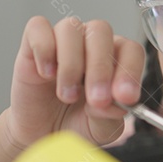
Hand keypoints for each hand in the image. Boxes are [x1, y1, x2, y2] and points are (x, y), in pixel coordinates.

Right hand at [4, 16, 145, 149]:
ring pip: (70, 28)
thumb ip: (110, 115)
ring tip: (67, 95)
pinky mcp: (32, 44)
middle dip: (100, 68)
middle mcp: (90, 43)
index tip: (125, 97)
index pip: (130, 49)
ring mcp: (62, 41)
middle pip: (100, 31)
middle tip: (96, 99)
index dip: (130, 70)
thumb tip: (116, 103)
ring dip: (71, 64)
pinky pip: (38, 27)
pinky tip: (46, 74)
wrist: (41, 134)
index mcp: (114, 59)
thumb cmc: (75, 124)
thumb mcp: (99, 130)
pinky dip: (43, 49)